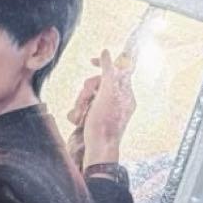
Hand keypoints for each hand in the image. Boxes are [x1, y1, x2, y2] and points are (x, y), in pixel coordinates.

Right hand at [66, 49, 136, 168]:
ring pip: (87, 96)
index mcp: (125, 94)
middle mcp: (115, 101)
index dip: (103, 64)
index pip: (117, 70)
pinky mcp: (92, 120)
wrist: (96, 151)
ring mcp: (103, 111)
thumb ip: (108, 71)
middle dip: (88, 89)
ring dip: (80, 103)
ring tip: (80, 114)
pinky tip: (77, 120)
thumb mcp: (107, 92)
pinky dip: (77, 113)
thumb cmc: (104, 123)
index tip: (91, 62)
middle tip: (86, 99)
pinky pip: (82, 109)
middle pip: (97, 83)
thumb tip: (106, 52)